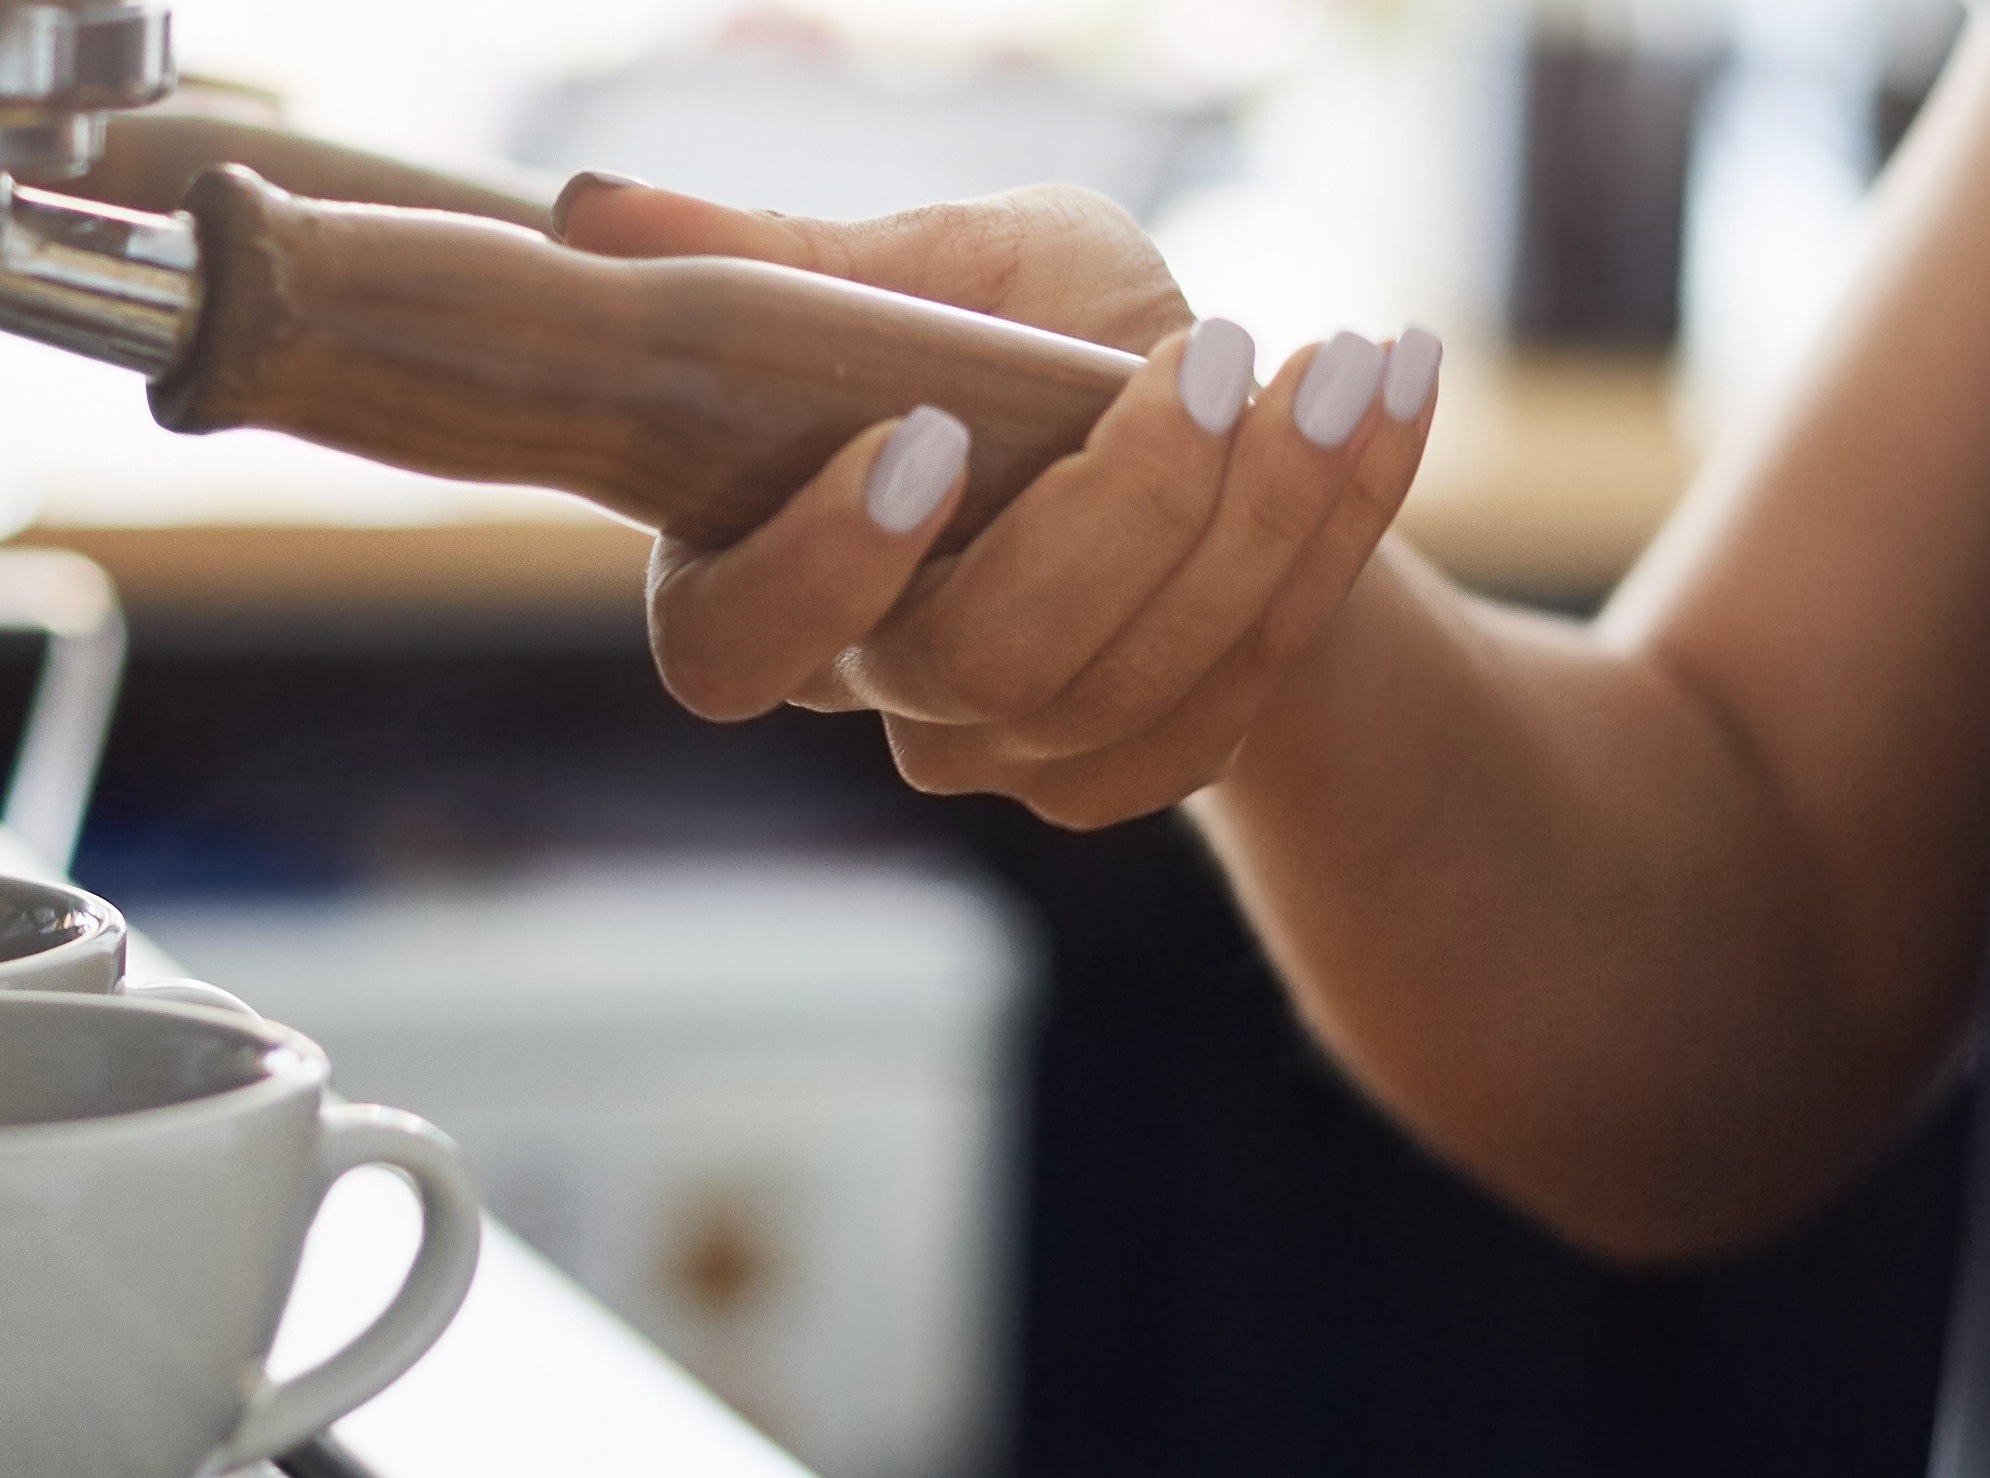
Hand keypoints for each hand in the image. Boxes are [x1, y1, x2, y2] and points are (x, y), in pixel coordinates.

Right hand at [554, 177, 1439, 827]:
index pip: (736, 647)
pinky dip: (1343, 530)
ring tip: (1346, 358)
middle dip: (1119, 516)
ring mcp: (1020, 746)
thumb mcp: (910, 261)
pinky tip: (1396, 387)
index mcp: (763, 580)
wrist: (1181, 408)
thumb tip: (593, 208)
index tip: (931, 433)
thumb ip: (778, 254)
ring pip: (1144, 684)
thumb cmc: (1004, 320)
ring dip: (1270, 515)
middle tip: (1209, 355)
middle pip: (984, 667)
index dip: (825, 568)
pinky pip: (1256, 678)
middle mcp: (883, 688)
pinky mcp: (1151, 758)